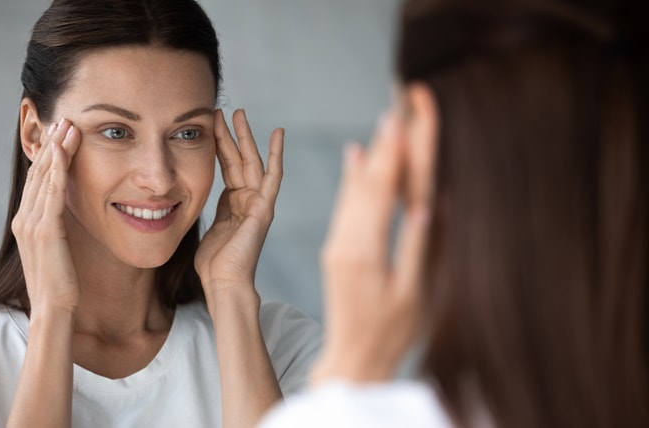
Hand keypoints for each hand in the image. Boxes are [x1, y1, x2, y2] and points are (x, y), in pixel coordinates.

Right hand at [12, 119, 81, 314]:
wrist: (54, 310)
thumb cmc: (60, 283)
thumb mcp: (57, 248)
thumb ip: (57, 228)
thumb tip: (67, 212)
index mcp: (26, 222)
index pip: (38, 180)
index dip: (49, 155)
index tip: (61, 133)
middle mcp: (24, 219)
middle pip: (38, 173)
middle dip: (52, 144)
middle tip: (65, 118)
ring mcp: (31, 224)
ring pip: (44, 177)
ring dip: (57, 149)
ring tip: (68, 125)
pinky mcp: (45, 231)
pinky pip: (52, 193)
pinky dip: (57, 170)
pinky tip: (64, 151)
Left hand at [194, 109, 283, 298]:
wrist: (224, 283)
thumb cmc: (213, 264)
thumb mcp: (206, 228)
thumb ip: (208, 209)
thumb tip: (192, 197)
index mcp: (233, 204)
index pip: (228, 167)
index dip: (220, 145)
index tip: (212, 125)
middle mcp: (248, 200)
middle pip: (240, 160)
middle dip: (232, 135)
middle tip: (226, 110)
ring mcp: (259, 203)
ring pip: (252, 162)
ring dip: (246, 137)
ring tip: (239, 113)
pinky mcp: (264, 208)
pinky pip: (272, 176)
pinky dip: (276, 154)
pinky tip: (277, 134)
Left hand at [311, 111, 431, 383]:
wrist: (352, 360)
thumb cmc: (390, 334)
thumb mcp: (411, 295)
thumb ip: (416, 248)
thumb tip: (426, 204)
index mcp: (365, 252)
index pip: (383, 192)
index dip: (394, 155)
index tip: (402, 119)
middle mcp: (346, 242)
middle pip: (368, 184)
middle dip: (385, 144)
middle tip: (398, 106)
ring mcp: (338, 245)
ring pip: (354, 192)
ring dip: (371, 156)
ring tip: (386, 122)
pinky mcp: (337, 251)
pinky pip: (345, 207)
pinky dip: (353, 180)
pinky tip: (356, 156)